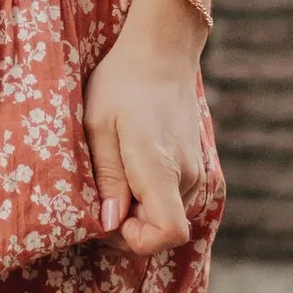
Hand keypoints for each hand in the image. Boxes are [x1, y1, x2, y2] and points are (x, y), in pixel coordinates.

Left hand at [84, 0, 212, 254]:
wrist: (161, 52)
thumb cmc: (121, 83)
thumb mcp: (98, 126)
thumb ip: (107, 177)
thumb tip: (110, 223)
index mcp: (160, 167)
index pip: (169, 233)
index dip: (138, 240)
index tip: (111, 218)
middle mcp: (186, 175)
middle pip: (163, 230)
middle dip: (128, 226)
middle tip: (99, 196)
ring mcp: (195, 172)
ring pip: (166, 215)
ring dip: (138, 210)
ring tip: (112, 175)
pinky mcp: (195, 166)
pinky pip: (172, 198)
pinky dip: (149, 196)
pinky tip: (128, 168)